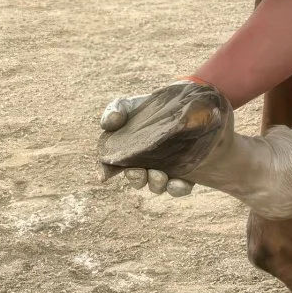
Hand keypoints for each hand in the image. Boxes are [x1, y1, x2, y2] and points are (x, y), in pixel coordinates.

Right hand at [98, 82, 198, 196]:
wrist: (181, 104)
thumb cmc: (148, 107)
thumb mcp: (129, 104)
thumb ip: (114, 109)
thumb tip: (107, 124)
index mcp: (127, 154)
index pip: (113, 166)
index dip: (107, 172)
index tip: (104, 175)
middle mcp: (145, 165)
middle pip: (137, 179)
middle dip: (136, 179)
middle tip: (139, 172)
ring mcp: (165, 169)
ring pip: (158, 185)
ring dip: (156, 184)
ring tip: (159, 175)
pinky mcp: (187, 171)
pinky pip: (181, 187)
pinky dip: (178, 188)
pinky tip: (179, 184)